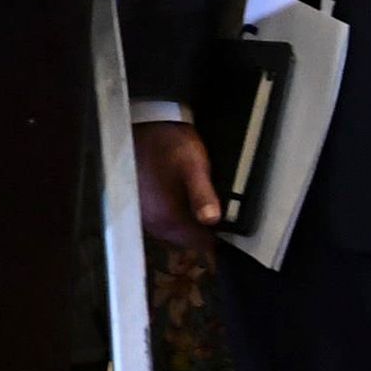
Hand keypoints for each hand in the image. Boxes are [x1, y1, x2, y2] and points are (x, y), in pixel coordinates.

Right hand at [135, 119, 221, 250]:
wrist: (147, 127)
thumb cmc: (170, 144)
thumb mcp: (194, 166)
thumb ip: (202, 194)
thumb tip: (212, 219)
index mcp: (167, 217)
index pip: (199, 243)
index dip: (216, 236)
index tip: (227, 225)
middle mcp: (155, 222)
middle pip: (187, 239)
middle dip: (203, 229)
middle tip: (217, 209)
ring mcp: (147, 215)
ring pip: (176, 230)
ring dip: (190, 221)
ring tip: (202, 201)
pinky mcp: (144, 206)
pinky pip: (165, 219)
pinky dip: (176, 212)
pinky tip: (183, 196)